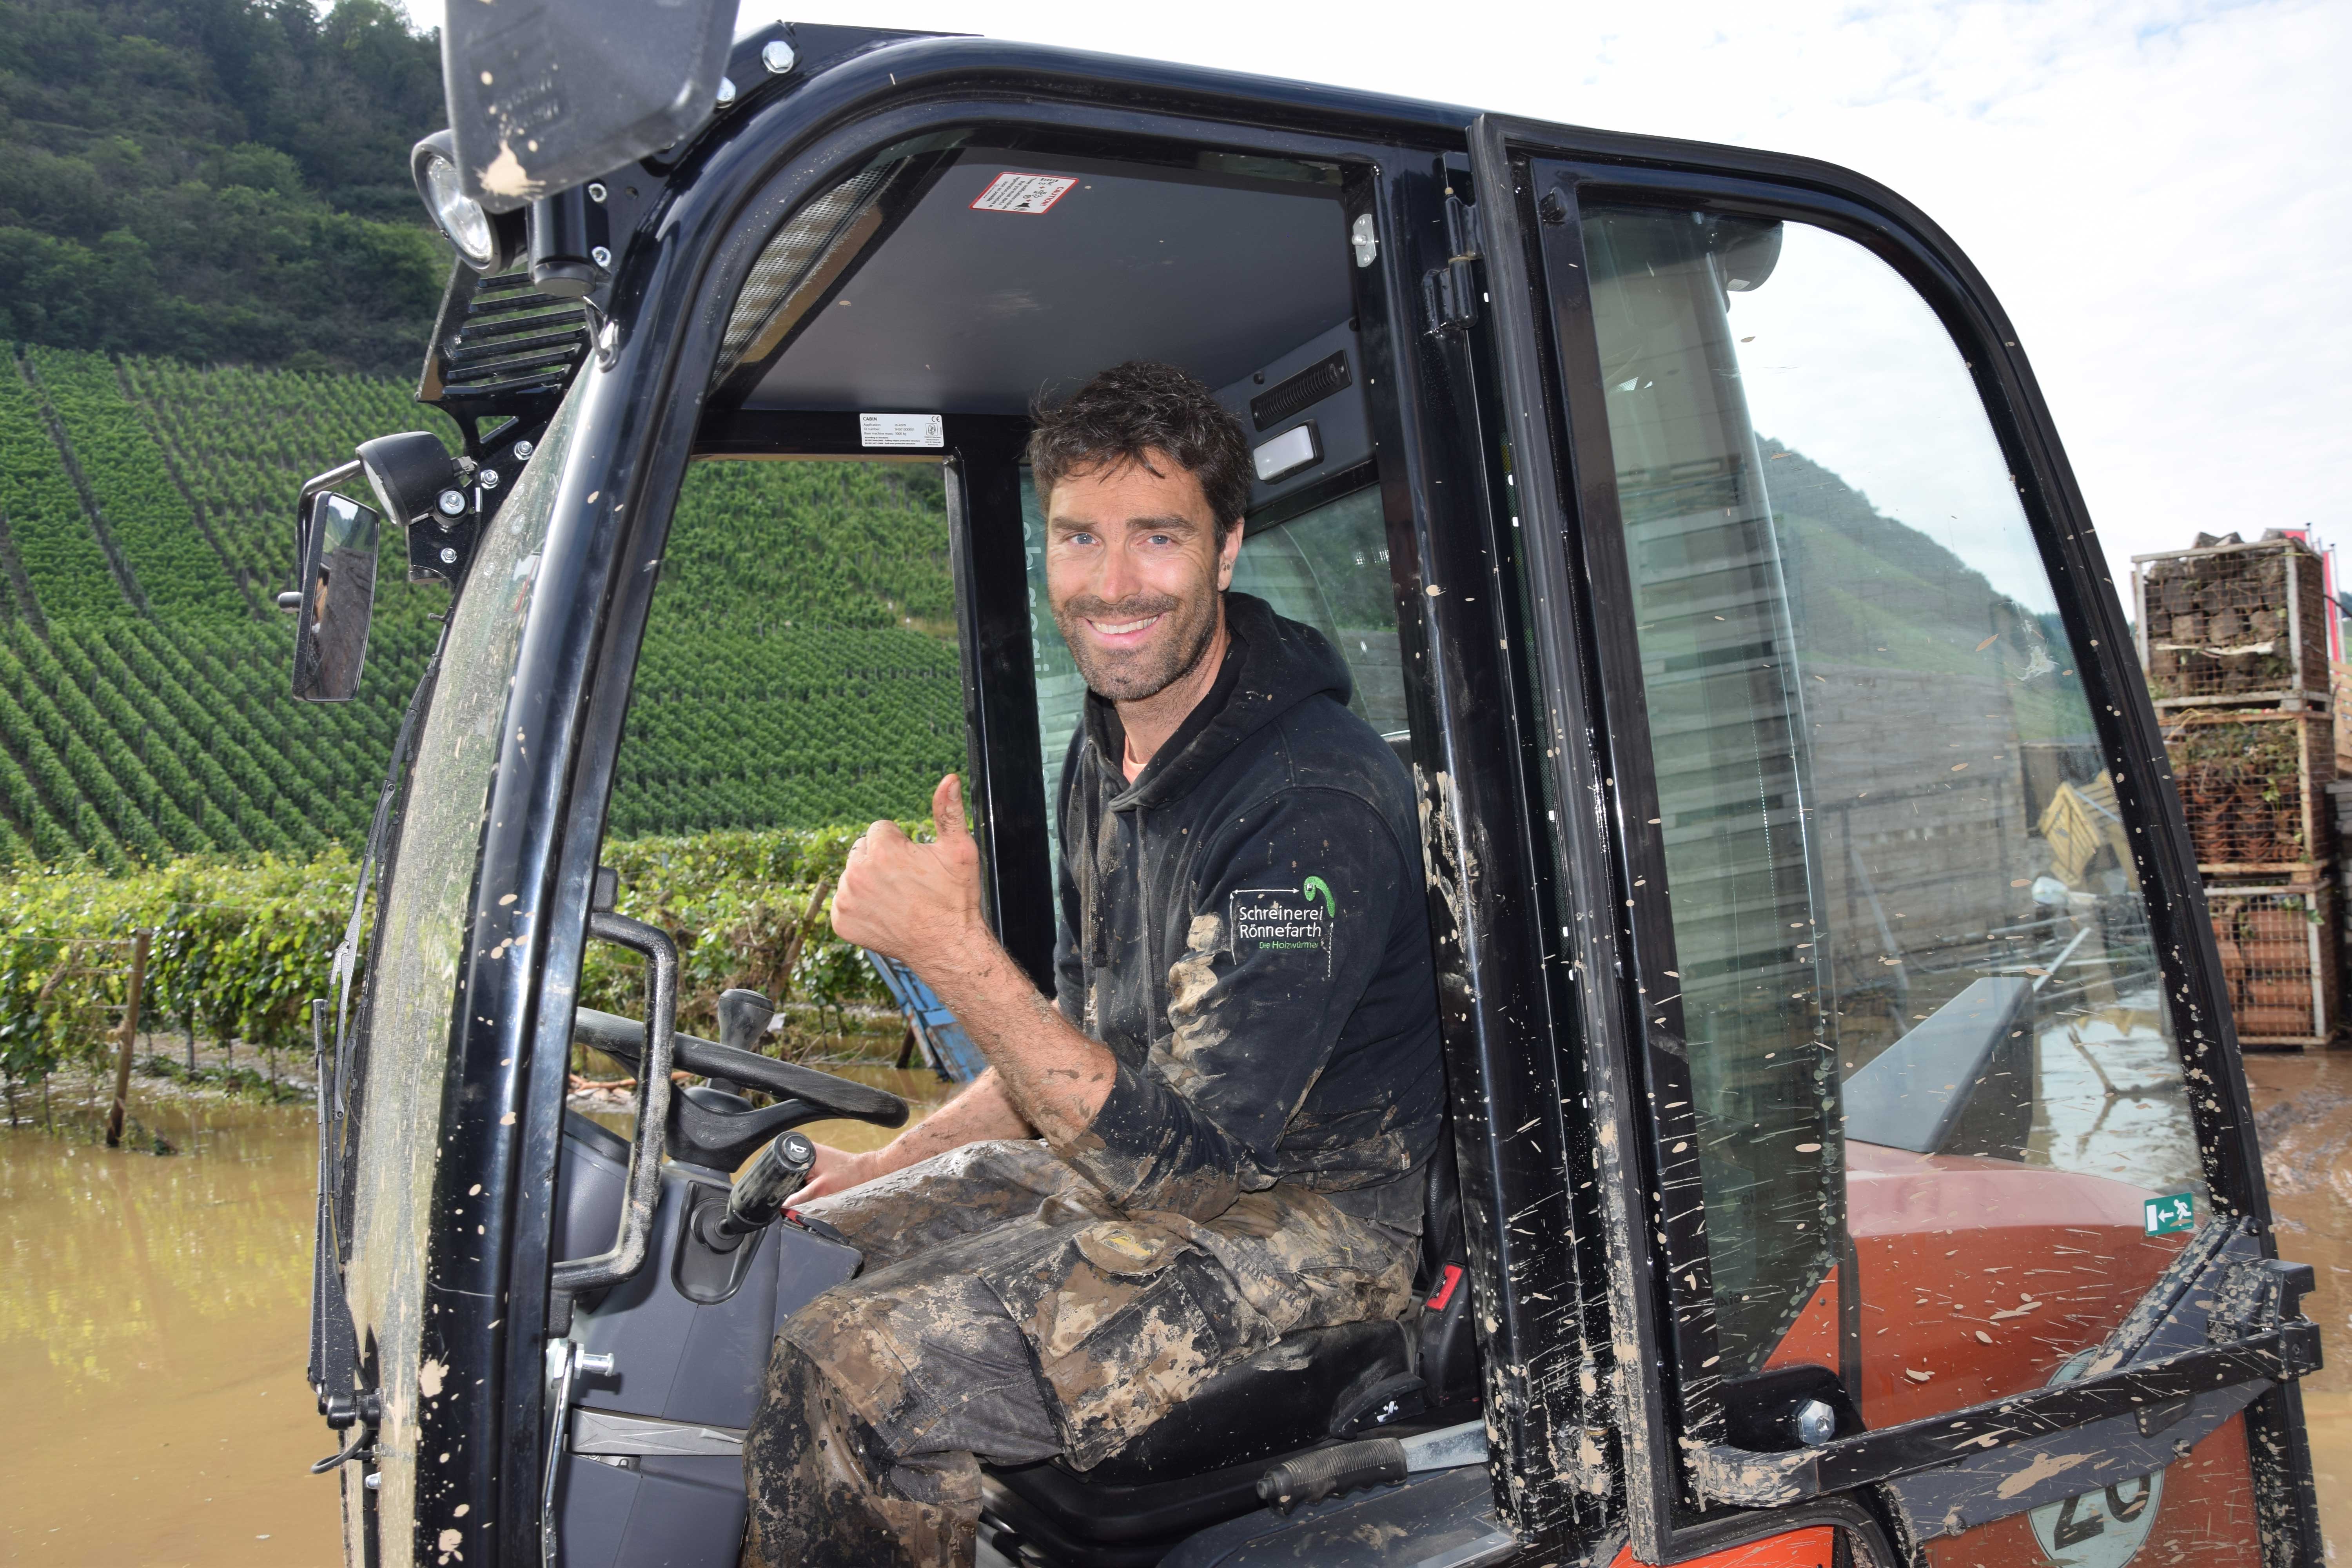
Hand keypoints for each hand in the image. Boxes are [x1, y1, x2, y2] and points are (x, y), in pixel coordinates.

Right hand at [791, 1142, 882, 1204]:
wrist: (864, 1172)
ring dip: (800, 1182)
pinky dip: (808, 1180)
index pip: (784, 1163)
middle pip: (789, 1169)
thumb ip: (801, 1196)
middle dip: (792, 1181)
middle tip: (804, 1189)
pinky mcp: (818, 1161)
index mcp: (806, 1150)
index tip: (784, 1190)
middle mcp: (808, 1149)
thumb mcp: (821, 1189)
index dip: (781, 1178)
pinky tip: (816, 1185)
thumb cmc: (847, 1175)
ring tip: (813, 1186)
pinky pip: (806, 1173)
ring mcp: (813, 1155)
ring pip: (797, 1172)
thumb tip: (785, 1204)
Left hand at [831, 774, 985, 968]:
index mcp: (883, 850)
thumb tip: (949, 778)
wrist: (948, 946)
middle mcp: (858, 872)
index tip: (915, 864)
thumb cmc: (956, 898)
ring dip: (869, 882)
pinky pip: (844, 902)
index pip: (880, 830)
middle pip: (862, 850)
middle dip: (880, 859)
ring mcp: (847, 899)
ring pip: (852, 875)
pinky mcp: (841, 921)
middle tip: (906, 882)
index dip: (900, 845)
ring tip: (895, 898)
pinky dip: (859, 907)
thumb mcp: (958, 850)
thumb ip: (948, 811)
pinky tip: (882, 914)